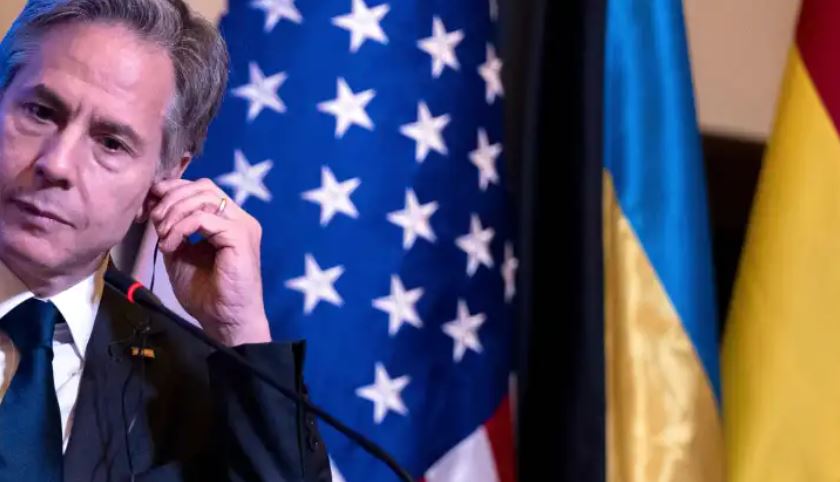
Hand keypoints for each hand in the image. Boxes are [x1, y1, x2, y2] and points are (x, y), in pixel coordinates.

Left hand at [149, 178, 271, 346]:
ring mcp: (243, 226)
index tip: (150, 208)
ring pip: (204, 198)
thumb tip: (155, 207)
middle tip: (155, 222)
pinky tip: (171, 245)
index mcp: (228, 220)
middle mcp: (239, 218)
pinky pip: (204, 218)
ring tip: (164, 237)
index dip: (173, 191)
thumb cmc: (207, 294)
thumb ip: (173, 229)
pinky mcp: (240, 237)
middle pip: (203, 187)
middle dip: (171, 199)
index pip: (201, 189)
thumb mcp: (181, 255)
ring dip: (175, 213)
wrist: (225, 321)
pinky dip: (182, 227)